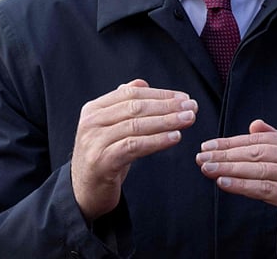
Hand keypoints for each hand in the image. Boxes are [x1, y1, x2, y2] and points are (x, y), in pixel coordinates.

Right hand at [71, 79, 197, 220]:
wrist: (84, 193)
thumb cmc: (104, 157)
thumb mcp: (111, 128)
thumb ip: (123, 105)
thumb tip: (143, 84)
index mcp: (94, 109)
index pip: (131, 94)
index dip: (160, 94)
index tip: (184, 98)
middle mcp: (91, 122)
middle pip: (135, 108)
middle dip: (167, 106)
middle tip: (192, 107)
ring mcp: (94, 142)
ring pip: (136, 125)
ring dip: (166, 121)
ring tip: (188, 120)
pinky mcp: (102, 162)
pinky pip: (134, 146)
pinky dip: (157, 141)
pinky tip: (175, 138)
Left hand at [195, 119, 276, 244]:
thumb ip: (275, 141)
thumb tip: (254, 124)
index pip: (258, 139)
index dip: (231, 142)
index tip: (208, 146)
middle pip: (256, 152)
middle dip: (225, 154)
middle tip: (201, 157)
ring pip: (259, 169)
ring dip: (229, 169)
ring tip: (207, 169)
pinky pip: (265, 189)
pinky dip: (242, 185)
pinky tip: (224, 183)